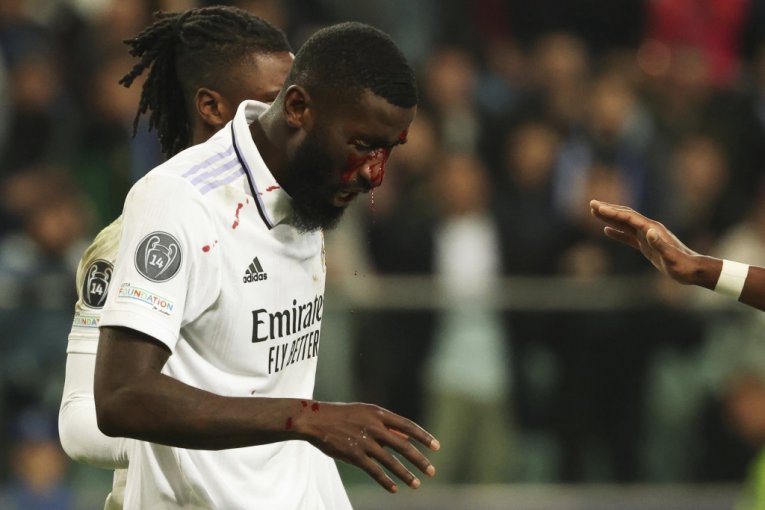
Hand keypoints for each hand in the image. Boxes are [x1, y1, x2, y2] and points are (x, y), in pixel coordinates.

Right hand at [293, 401, 438, 492]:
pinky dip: (386, 481)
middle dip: (419, 460)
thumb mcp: (366, 413)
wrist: (316, 419)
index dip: (423, 436)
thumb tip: (407, 436)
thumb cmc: (343, 415)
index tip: (436, 446)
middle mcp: (374, 427)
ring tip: (417, 484)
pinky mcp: (354, 455)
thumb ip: (386, 424)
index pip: (407, 425)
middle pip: (403, 445)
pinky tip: (395, 489)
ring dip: (406, 474)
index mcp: (379, 413)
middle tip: (432, 471)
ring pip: (390, 461)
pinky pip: (374, 471)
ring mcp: (364, 441)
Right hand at [589, 200, 718, 287]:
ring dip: (610, 217)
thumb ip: (660, 245)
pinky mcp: (646, 245)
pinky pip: (628, 236)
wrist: (692, 270)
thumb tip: (649, 232)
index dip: (612, 212)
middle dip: (608, 209)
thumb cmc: (682, 265)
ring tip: (595, 212)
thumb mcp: (671, 257)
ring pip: (625, 224)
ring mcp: (647, 236)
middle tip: (591, 204)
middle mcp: (649, 229)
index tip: (598, 207)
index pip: (628, 218)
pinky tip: (607, 230)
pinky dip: (617, 232)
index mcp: (652, 229)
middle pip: (625, 216)